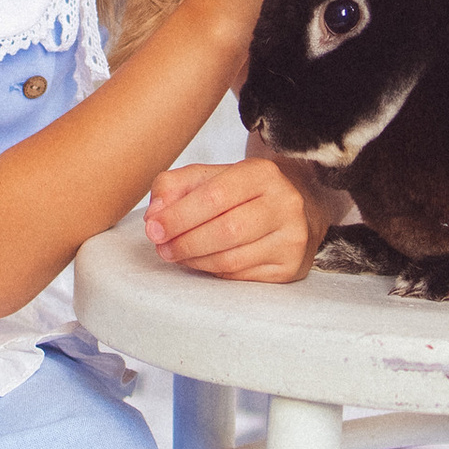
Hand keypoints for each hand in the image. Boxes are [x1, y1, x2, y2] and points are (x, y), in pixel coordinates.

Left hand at [143, 155, 327, 284]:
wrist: (295, 211)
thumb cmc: (243, 194)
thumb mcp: (211, 177)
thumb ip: (175, 187)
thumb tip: (155, 215)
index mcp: (263, 173)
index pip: (215, 196)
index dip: (179, 215)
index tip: (153, 227)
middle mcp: (285, 204)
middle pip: (226, 230)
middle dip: (185, 242)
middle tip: (161, 247)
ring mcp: (292, 238)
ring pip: (232, 258)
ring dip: (195, 260)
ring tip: (175, 254)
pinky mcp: (291, 267)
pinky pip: (241, 275)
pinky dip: (213, 270)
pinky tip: (200, 262)